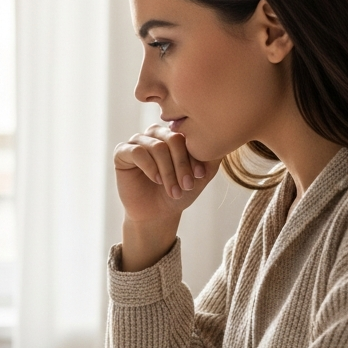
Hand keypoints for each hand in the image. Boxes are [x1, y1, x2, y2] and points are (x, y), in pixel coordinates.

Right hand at [114, 124, 219, 270]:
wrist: (158, 214)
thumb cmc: (179, 192)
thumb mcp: (201, 175)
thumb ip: (212, 156)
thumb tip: (225, 138)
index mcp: (173, 133)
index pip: (187, 135)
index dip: (194, 155)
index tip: (201, 175)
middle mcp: (155, 134)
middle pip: (172, 139)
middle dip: (182, 165)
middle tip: (187, 185)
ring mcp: (137, 141)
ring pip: (157, 147)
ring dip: (168, 172)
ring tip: (173, 190)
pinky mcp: (122, 152)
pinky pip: (137, 152)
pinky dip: (150, 168)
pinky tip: (156, 180)